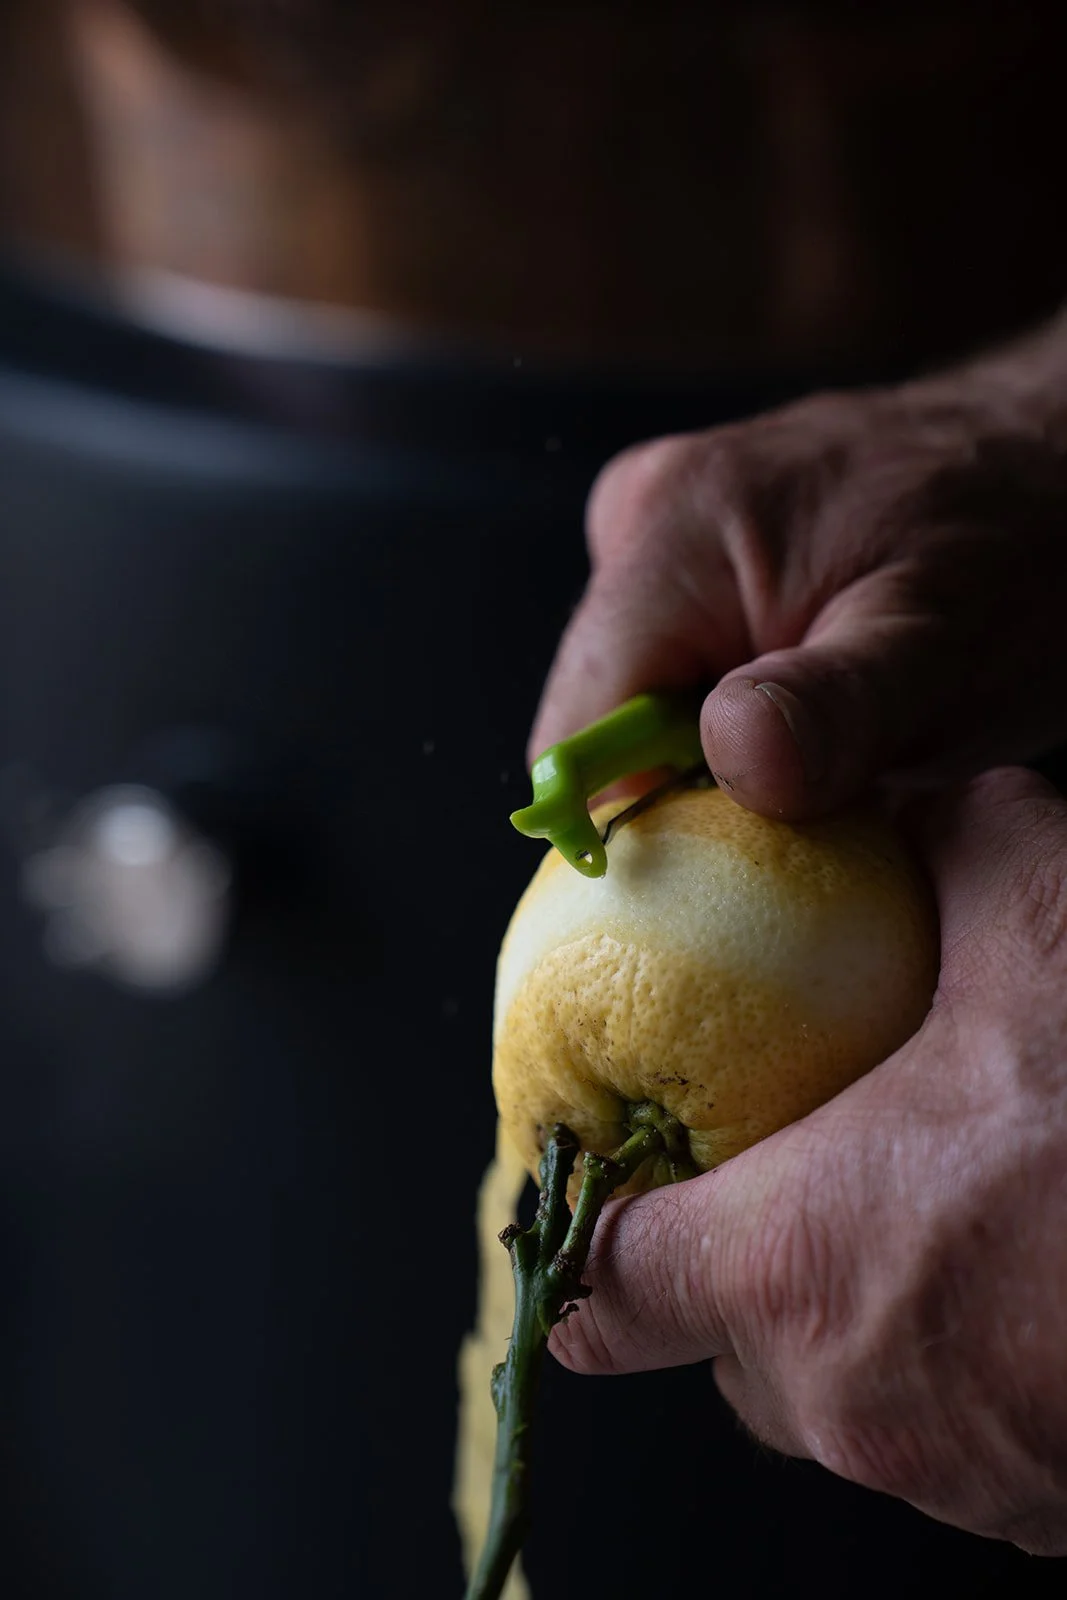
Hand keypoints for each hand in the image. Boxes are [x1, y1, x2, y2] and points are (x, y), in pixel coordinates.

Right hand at [531, 331, 1066, 818]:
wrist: (1050, 462)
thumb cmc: (1014, 550)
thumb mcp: (945, 646)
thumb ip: (837, 708)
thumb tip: (731, 759)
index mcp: (677, 530)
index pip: (576, 730)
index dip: (630, 825)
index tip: (723, 878)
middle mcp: (644, 517)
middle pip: (597, 723)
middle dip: (681, 789)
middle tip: (801, 809)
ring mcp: (662, 531)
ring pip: (633, 705)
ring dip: (707, 757)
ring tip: (821, 752)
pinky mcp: (688, 554)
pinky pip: (669, 670)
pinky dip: (724, 719)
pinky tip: (808, 715)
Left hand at [551, 768, 1066, 1555]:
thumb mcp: (1048, 922)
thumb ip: (949, 849)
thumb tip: (910, 812)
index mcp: (800, 1268)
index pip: (606, 1289)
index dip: (585, 1235)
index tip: (598, 1189)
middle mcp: (855, 1403)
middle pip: (724, 1349)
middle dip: (737, 1264)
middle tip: (792, 1170)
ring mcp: (958, 1480)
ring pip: (841, 1399)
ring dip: (856, 1316)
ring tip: (928, 1215)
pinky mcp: (1047, 1513)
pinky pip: (952, 1439)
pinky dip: (959, 1365)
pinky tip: (1026, 1271)